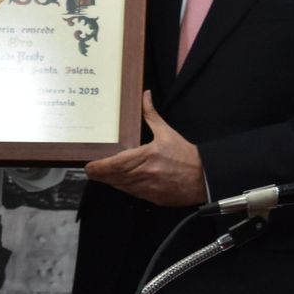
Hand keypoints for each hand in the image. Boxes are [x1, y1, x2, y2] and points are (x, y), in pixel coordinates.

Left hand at [83, 92, 204, 205]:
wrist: (204, 178)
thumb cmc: (185, 155)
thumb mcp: (167, 132)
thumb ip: (151, 114)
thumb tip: (145, 95)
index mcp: (145, 157)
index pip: (114, 165)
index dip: (98, 167)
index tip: (89, 165)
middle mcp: (143, 175)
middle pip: (113, 178)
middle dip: (100, 175)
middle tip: (91, 170)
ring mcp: (147, 189)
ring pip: (121, 187)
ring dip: (110, 181)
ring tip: (102, 174)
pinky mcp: (153, 199)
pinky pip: (132, 194)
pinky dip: (124, 188)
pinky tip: (121, 182)